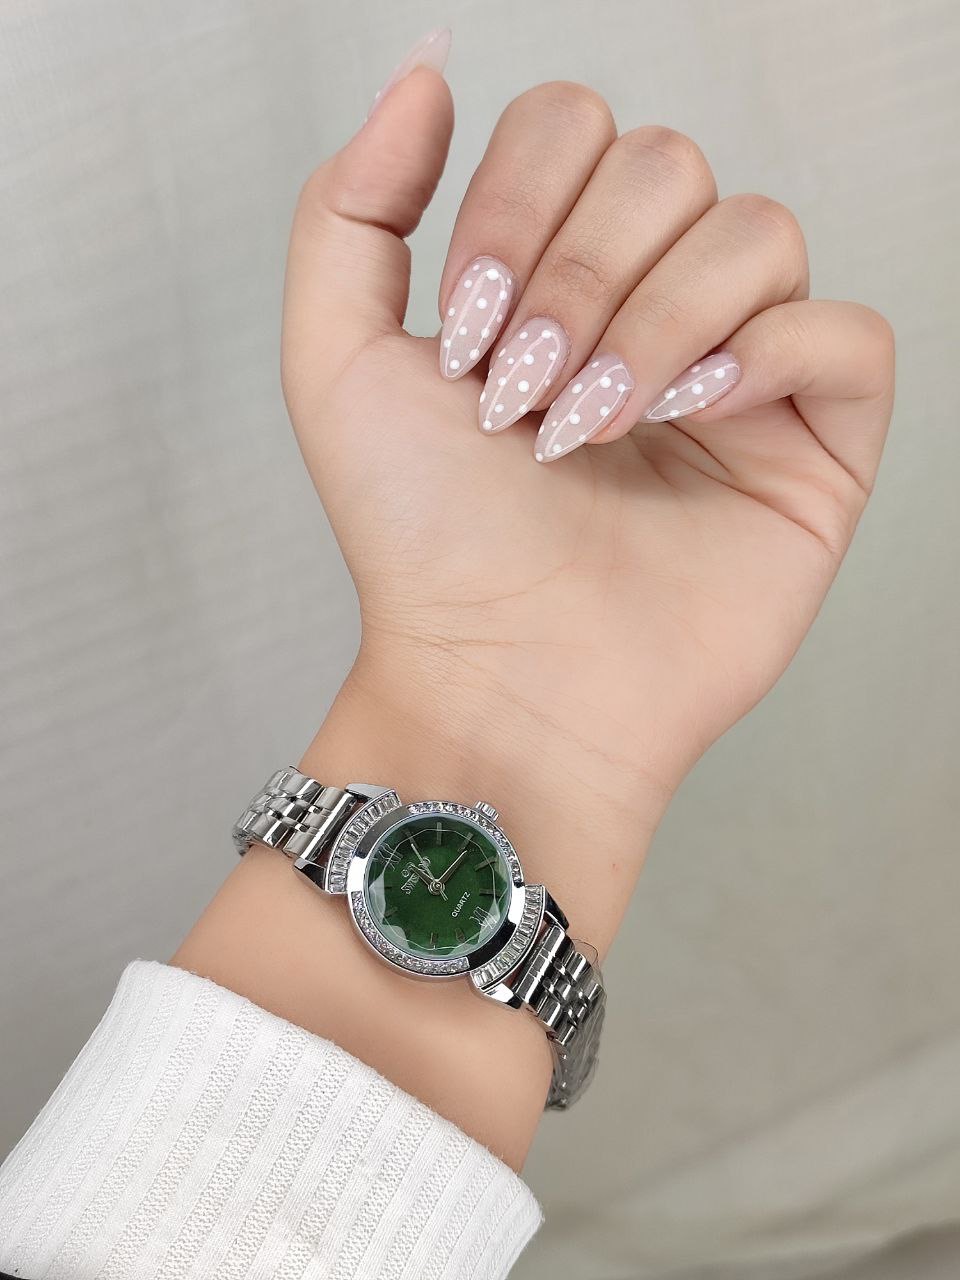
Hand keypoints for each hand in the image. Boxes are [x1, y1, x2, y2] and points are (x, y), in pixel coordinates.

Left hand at [281, 70, 892, 955]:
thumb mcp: (336, 362)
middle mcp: (653, 309)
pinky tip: (695, 415)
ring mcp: (742, 376)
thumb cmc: (423, 545)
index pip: (576, 128)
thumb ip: (354, 206)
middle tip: (525, 396)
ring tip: (592, 431)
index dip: (518, 202)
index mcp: (555, 277)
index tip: (467, 334)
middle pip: (669, 164)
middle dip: (579, 272)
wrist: (499, 678)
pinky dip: (769, 353)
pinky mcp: (815, 447)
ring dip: (657, 321)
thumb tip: (428, 67)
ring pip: (756, 231)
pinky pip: (846, 331)